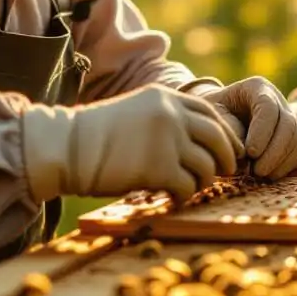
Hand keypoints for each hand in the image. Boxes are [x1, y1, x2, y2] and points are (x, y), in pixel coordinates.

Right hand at [23, 85, 244, 202]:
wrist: (66, 147)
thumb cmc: (96, 135)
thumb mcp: (135, 112)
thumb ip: (165, 119)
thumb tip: (194, 142)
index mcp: (165, 97)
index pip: (210, 112)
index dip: (225, 131)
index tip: (230, 147)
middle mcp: (172, 114)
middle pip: (217, 137)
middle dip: (226, 157)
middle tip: (226, 171)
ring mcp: (168, 140)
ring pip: (207, 166)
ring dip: (203, 181)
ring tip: (189, 187)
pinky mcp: (160, 168)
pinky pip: (188, 186)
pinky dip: (185, 195)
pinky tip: (173, 197)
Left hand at [200, 76, 296, 178]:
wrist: (226, 119)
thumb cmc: (216, 114)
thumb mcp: (213, 114)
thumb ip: (226, 128)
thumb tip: (243, 152)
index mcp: (256, 88)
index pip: (267, 106)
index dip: (262, 131)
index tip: (250, 153)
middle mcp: (278, 100)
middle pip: (288, 124)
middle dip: (274, 151)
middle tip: (257, 171)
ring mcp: (290, 118)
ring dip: (280, 162)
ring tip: (259, 174)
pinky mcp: (296, 136)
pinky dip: (286, 167)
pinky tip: (269, 175)